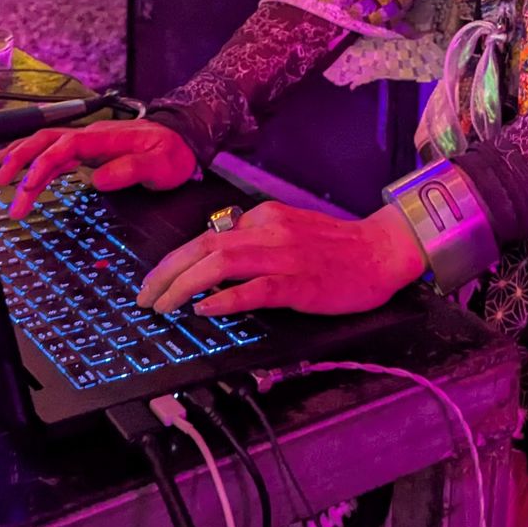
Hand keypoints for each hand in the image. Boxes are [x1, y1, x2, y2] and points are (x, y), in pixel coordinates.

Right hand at [0, 121, 198, 218]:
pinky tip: (21, 171)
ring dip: (23, 162)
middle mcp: (91, 136)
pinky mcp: (88, 151)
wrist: (185, 139)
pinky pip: (54, 153)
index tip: (28, 185)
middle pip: (46, 140)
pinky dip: (34, 161)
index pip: (66, 145)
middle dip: (21, 160)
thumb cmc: (174, 153)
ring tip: (2, 182)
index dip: (44, 164)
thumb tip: (97, 180)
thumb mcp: (161, 165)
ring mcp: (88, 142)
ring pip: (46, 145)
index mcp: (105, 138)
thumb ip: (131, 170)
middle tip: (2, 184)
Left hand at [137, 200, 426, 318]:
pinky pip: (256, 288)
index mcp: (265, 217)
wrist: (382, 250)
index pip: (207, 236)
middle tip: (145, 298)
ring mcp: (285, 257)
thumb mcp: (290, 230)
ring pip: (222, 262)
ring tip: (164, 305)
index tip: (154, 281)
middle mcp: (270, 231)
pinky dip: (226, 298)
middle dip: (166, 273)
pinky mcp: (301, 283)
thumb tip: (216, 259)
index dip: (174, 260)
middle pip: (204, 247)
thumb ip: (256, 239)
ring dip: (185, 285)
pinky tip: (206, 309)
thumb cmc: (337, 247)